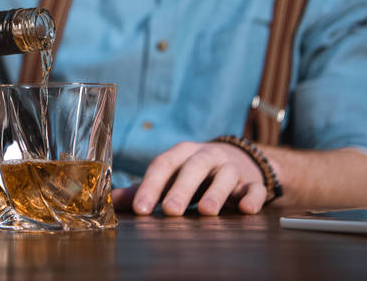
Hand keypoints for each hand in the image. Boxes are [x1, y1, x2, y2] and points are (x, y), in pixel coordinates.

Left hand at [111, 141, 267, 215]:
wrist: (240, 162)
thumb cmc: (196, 173)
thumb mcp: (171, 176)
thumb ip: (144, 189)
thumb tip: (111, 202)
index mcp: (182, 153)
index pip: (163, 164)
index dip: (150, 186)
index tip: (140, 209)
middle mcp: (206, 156)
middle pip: (193, 167)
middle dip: (181, 189)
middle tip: (170, 211)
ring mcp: (231, 168)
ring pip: (225, 175)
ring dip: (216, 192)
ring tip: (206, 212)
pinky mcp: (252, 182)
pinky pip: (255, 188)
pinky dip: (252, 197)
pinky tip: (245, 209)